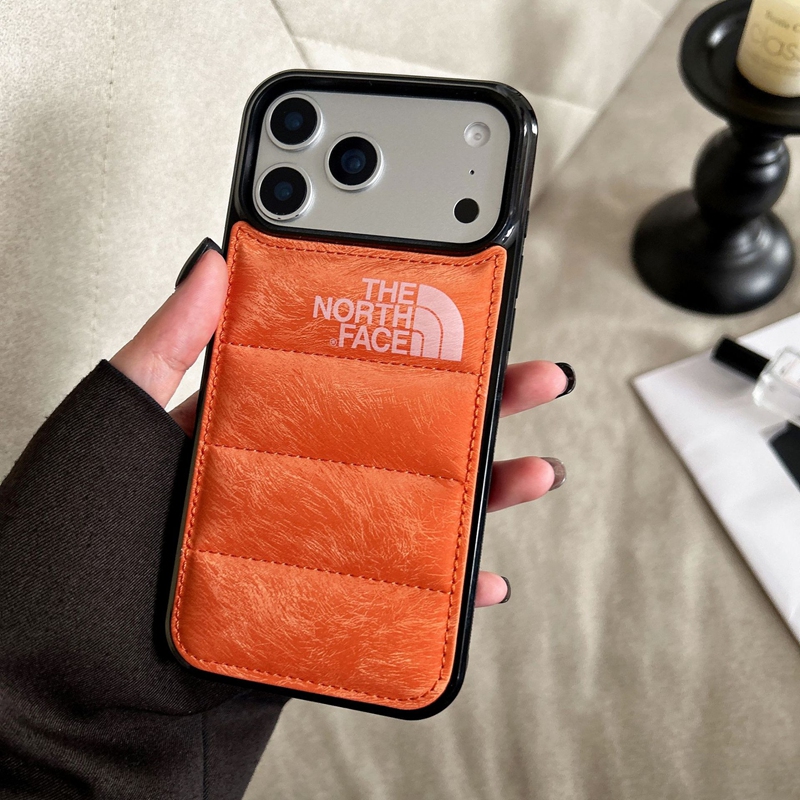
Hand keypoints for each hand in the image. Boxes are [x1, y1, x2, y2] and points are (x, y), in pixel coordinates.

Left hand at [111, 242, 571, 609]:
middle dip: (473, 409)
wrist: (58, 694)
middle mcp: (291, 484)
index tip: (456, 317)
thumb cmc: (67, 556)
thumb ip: (165, 345)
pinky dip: (446, 592)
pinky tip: (480, 580)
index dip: (406, 346)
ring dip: (481, 495)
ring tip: (532, 470)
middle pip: (400, 440)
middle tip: (527, 377)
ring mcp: (311, 548)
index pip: (345, 376)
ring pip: (415, 514)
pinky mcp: (321, 611)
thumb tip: (211, 259)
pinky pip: (399, 596)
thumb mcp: (111, 426)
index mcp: (252, 430)